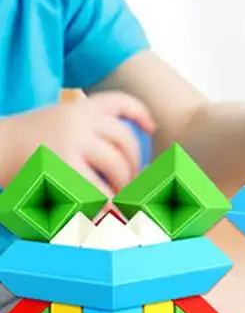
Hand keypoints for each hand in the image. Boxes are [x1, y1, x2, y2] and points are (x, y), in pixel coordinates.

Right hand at [0, 91, 154, 195]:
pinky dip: (106, 203)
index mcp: (77, 108)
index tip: (151, 128)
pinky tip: (104, 211)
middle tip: (130, 185)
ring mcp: (72, 143)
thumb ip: (87, 134)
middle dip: (133, 166)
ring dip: (123, 186)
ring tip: (117, 200)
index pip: (119, 102)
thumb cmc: (24, 145)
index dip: (140, 113)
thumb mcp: (55, 124)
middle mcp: (79, 121)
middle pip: (126, 141)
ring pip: (118, 167)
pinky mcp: (64, 170)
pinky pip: (99, 190)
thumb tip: (131, 165)